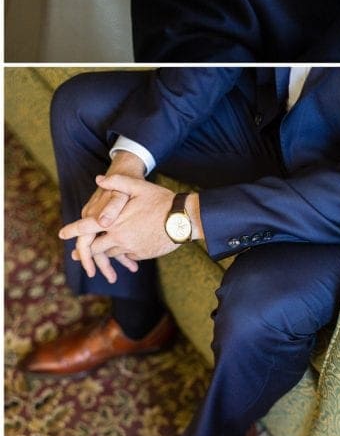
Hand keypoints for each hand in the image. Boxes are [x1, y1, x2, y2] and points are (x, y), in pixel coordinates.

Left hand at [59, 175, 191, 283]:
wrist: (183, 220)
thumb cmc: (162, 201)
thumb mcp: (139, 187)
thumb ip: (117, 182)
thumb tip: (99, 179)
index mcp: (114, 221)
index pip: (87, 227)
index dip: (72, 230)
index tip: (61, 234)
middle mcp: (119, 237)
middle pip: (95, 247)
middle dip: (86, 251)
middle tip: (78, 254)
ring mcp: (130, 248)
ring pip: (110, 253)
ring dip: (105, 253)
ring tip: (102, 254)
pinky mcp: (141, 254)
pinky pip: (126, 256)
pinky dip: (122, 254)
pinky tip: (126, 249)